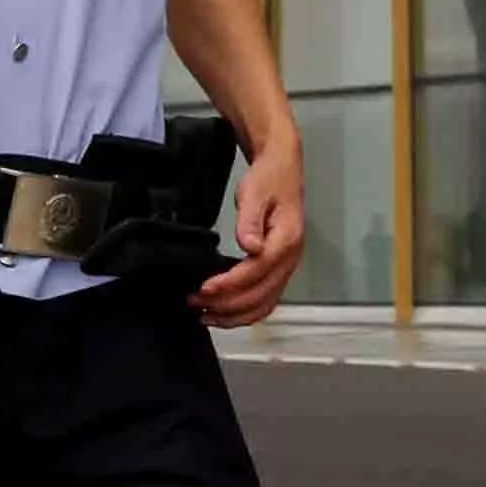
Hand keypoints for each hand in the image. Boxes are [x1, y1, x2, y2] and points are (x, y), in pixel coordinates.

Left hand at [196, 135, 305, 326]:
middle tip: (195, 303)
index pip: (257, 271)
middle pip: (261, 295)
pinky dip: (244, 312)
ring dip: (234, 316)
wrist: (282, 170)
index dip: (230, 285)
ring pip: (264, 304)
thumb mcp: (255, 192)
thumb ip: (250, 221)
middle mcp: (291, 260)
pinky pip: (265, 301)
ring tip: (204, 315)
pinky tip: (222, 313)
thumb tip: (250, 248)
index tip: (203, 289)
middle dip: (227, 305)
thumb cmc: (268, 179)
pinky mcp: (279, 271)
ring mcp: (287, 268)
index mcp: (286, 241)